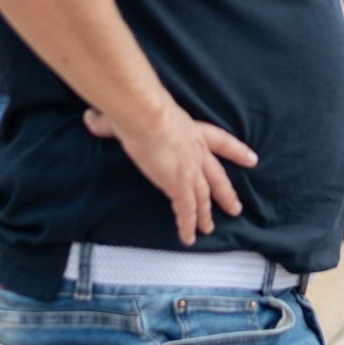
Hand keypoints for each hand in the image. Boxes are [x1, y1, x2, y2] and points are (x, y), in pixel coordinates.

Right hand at [79, 99, 258, 245]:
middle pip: (217, 177)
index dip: (237, 151)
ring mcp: (190, 170)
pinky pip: (186, 212)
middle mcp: (196, 152)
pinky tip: (189, 238)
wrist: (145, 115)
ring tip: (210, 228)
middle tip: (236, 207)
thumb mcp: (130, 113)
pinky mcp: (179, 186)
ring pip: (204, 198)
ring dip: (206, 215)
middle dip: (226, 193)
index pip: (220, 141)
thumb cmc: (139, 106)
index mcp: (192, 130)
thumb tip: (92, 119)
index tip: (252, 159)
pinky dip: (187, 225)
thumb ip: (110, 121)